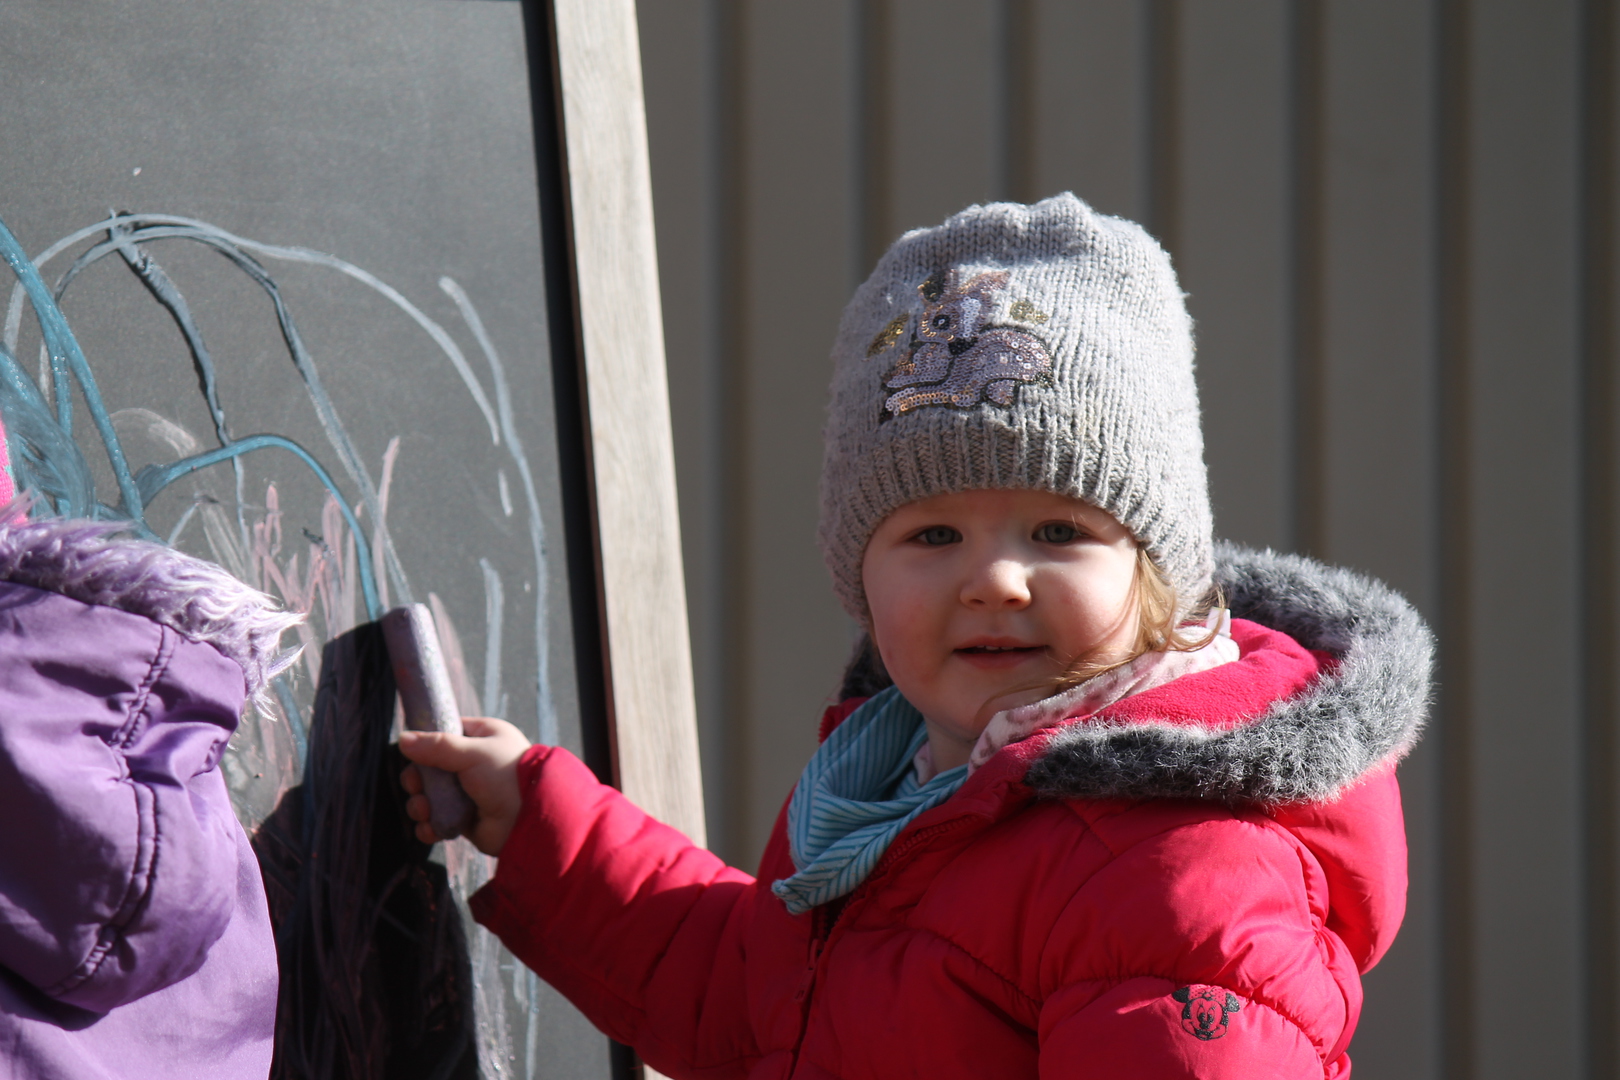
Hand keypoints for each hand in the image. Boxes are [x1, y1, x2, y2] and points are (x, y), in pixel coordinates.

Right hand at [399, 717, 530, 854]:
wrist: (530, 819)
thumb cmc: (507, 776)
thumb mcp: (473, 753)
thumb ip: (437, 746)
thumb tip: (402, 739)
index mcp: (482, 738)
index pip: (445, 733)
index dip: (425, 743)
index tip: (412, 754)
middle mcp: (473, 763)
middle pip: (429, 768)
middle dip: (417, 780)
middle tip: (416, 787)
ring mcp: (467, 792)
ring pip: (429, 796)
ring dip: (420, 805)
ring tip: (425, 811)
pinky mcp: (464, 818)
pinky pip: (436, 820)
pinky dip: (429, 826)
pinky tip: (429, 828)